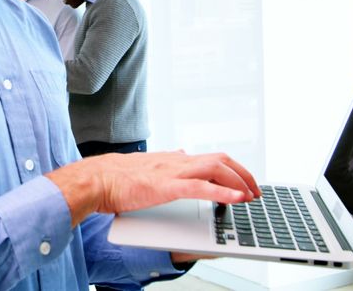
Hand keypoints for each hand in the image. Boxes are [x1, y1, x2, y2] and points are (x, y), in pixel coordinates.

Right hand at [45, 151, 259, 226]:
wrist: (96, 179)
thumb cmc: (116, 176)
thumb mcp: (147, 166)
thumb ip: (167, 161)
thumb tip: (182, 153)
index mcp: (174, 159)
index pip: (212, 158)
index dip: (233, 169)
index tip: (245, 182)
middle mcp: (177, 161)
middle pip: (221, 159)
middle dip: (243, 174)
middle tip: (256, 191)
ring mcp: (172, 172)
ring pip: (215, 168)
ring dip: (238, 181)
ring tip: (250, 195)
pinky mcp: (166, 186)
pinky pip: (200, 187)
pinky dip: (222, 193)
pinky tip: (236, 199)